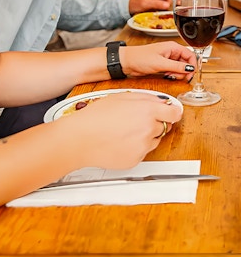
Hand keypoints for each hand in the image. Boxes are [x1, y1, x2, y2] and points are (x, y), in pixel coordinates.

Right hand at [67, 92, 182, 168]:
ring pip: (154, 140)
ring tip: (124, 131)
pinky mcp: (137, 160)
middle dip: (155, 123)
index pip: (175, 113)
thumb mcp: (121, 97)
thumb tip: (160, 102)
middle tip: (135, 120)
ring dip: (145, 135)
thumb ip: (145, 98)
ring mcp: (144, 146)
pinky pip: (143, 152)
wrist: (81, 138)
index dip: (172, 112)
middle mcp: (149, 129)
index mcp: (147, 111)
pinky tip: (120, 141)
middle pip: (164, 126)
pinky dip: (135, 147)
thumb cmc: (96, 116)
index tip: (170, 112)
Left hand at [120, 41, 195, 80]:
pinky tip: (166, 75)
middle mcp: (171, 51)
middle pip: (186, 62)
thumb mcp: (160, 63)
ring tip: (169, 74)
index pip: (190, 54)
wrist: (127, 62)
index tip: (190, 74)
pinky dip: (172, 74)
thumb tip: (190, 68)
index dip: (193, 65)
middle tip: (177, 76)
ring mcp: (167, 58)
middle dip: (184, 71)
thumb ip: (177, 66)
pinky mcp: (163, 64)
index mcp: (172, 47)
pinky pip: (173, 70)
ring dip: (177, 73)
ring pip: (180, 67)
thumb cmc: (140, 58)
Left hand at [128, 0, 171, 13]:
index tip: (167, 7)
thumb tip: (167, 5)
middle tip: (163, 11)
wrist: (127, 8)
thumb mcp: (145, 4)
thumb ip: (156, 3)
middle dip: (166, 5)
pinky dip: (160, 11)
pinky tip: (157, 13)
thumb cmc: (134, 4)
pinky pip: (161, 7)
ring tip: (159, 13)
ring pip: (164, 3)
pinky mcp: (154, 4)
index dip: (168, 0)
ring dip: (163, 9)